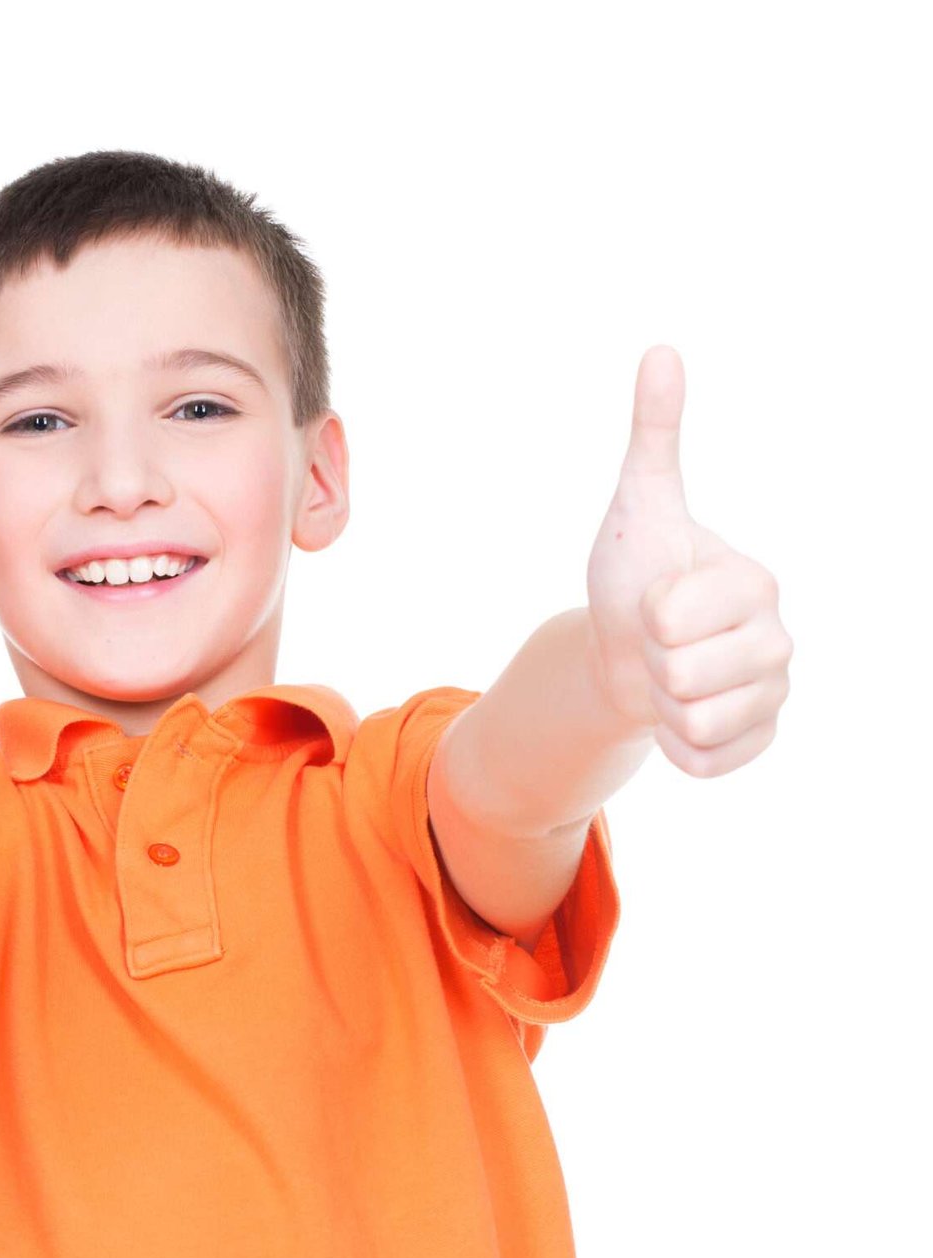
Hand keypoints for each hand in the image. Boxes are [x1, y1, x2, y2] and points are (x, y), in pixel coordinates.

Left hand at [585, 346, 792, 778]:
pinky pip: (707, 764)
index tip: (655, 602)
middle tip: (660, 645)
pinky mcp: (759, 740)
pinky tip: (681, 718)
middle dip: (651, 664)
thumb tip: (661, 351)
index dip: (645, 617)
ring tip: (669, 679)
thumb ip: (652, 436)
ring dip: (662, 709)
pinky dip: (679, 751)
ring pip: (695, 726)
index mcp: (756, 582)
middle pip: (683, 678)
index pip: (673, 620)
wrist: (622, 653)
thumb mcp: (637, 505)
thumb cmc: (632, 577)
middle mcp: (779, 639)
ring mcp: (773, 694)